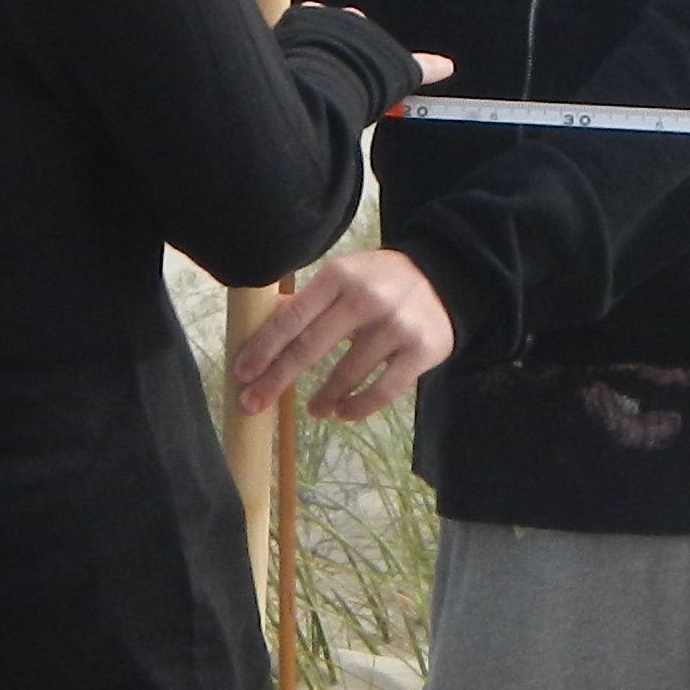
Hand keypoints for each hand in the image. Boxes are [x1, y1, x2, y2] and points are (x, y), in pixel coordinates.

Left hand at [230, 244, 452, 423]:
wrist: (447, 277)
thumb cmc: (381, 281)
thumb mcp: (344, 278)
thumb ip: (306, 301)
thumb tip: (259, 323)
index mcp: (339, 276)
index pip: (292, 316)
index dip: (264, 347)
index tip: (242, 374)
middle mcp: (366, 298)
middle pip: (311, 346)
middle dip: (277, 379)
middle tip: (252, 404)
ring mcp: (396, 325)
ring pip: (347, 373)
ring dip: (324, 398)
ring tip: (313, 409)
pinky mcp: (422, 350)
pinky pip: (383, 390)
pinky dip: (358, 407)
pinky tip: (343, 413)